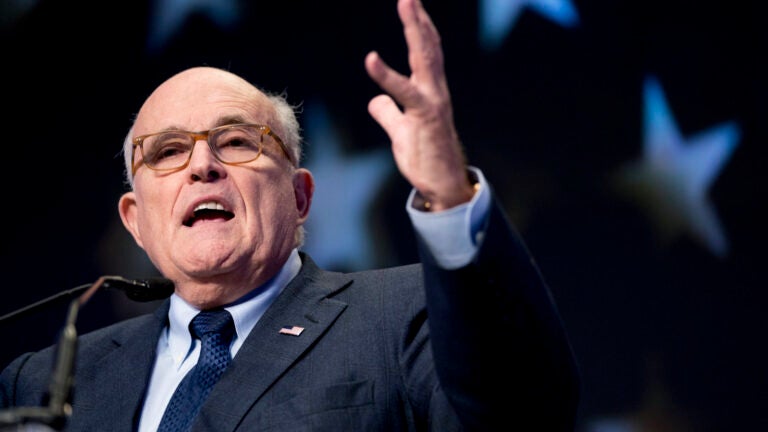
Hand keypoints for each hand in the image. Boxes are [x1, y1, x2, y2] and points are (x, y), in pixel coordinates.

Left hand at [365, 0, 474, 211]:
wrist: (442, 186)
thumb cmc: (425, 158)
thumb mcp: (400, 132)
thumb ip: (388, 113)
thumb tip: (376, 101)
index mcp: (429, 92)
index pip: (426, 53)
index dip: (419, 28)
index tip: (411, 5)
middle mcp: (435, 92)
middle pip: (428, 47)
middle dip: (419, 19)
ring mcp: (433, 103)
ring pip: (425, 59)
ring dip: (416, 29)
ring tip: (407, 3)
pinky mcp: (424, 118)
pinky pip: (405, 92)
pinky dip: (386, 75)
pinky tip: (371, 59)